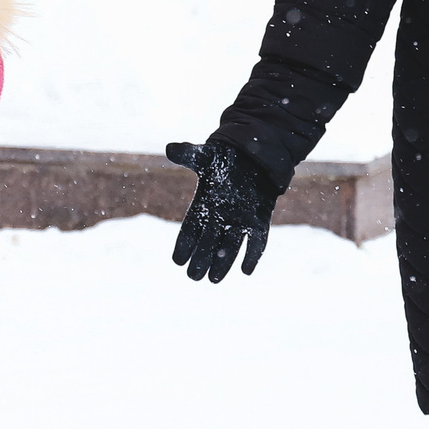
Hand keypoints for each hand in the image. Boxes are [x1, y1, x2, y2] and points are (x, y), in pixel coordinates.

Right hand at [165, 141, 277, 281]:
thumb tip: (170, 148)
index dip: (184, 245)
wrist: (252, 156)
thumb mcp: (205, 155)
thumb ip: (188, 154)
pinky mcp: (259, 220)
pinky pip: (256, 241)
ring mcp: (240, 220)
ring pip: (230, 246)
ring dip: (223, 264)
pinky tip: (247, 270)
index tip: (177, 261)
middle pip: (208, 243)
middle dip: (201, 260)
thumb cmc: (224, 157)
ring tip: (214, 280)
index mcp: (203, 205)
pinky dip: (252, 255)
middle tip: (194, 277)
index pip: (190, 229)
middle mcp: (220, 217)